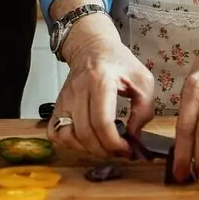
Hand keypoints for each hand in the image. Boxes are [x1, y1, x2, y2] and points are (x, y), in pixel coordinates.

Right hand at [46, 16, 154, 158]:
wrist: (92, 47)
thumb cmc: (118, 63)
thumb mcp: (142, 80)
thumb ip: (143, 110)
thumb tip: (134, 136)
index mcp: (101, 81)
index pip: (102, 121)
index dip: (114, 143)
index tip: (127, 149)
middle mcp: (79, 91)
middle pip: (85, 133)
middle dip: (104, 151)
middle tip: (119, 152)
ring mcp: (65, 99)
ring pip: (67, 136)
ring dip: (87, 149)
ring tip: (103, 147)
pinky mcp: (58, 105)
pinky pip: (55, 132)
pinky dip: (68, 143)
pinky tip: (84, 141)